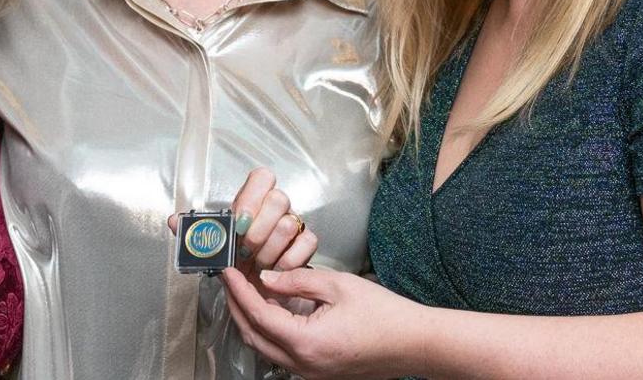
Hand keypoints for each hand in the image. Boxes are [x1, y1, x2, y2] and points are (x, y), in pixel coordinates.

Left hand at [166, 167, 317, 273]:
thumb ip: (197, 232)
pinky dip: (288, 261)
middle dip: (258, 232)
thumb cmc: (235, 261)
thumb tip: (174, 221)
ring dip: (269, 252)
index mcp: (254, 200)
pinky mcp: (306, 242)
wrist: (255, 285)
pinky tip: (274, 271)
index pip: (262, 177)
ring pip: (289, 223)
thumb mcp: (214, 246)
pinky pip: (306, 242)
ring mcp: (294, 223)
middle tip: (245, 251)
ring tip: (257, 266)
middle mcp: (276, 208)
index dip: (251, 198)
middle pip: (279, 199)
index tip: (238, 222)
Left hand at [221, 266, 421, 379]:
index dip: (238, 291)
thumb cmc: (384, 314)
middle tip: (230, 281)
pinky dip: (269, 332)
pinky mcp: (318, 374)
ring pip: (265, 348)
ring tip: (246, 292)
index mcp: (305, 343)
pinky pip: (282, 354)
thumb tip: (266, 278)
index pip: (258, 315)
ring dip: (251, 320)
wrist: (414, 343)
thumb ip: (297, 280)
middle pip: (253, 336)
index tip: (227, 272)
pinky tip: (271, 310)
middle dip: (237, 307)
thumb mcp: (338, 285)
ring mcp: (310, 374)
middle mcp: (303, 365)